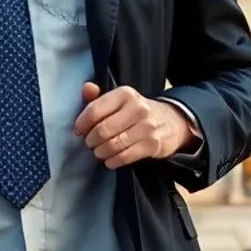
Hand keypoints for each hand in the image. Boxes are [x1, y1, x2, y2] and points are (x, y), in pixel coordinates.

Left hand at [73, 82, 197, 168]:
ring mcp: (147, 127)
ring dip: (101, 152)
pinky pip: (125, 157)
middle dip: (91, 140)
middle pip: (102, 130)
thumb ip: (98, 97)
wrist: (171, 122)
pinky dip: (113, 161)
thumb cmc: (136, 112)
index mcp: (125, 94)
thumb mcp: (119, 101)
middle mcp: (137, 108)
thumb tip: (86, 88)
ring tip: (99, 151)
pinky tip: (110, 160)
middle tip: (90, 143)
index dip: (82, 123)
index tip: (79, 131)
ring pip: (113, 145)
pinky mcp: (153, 144)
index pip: (95, 110)